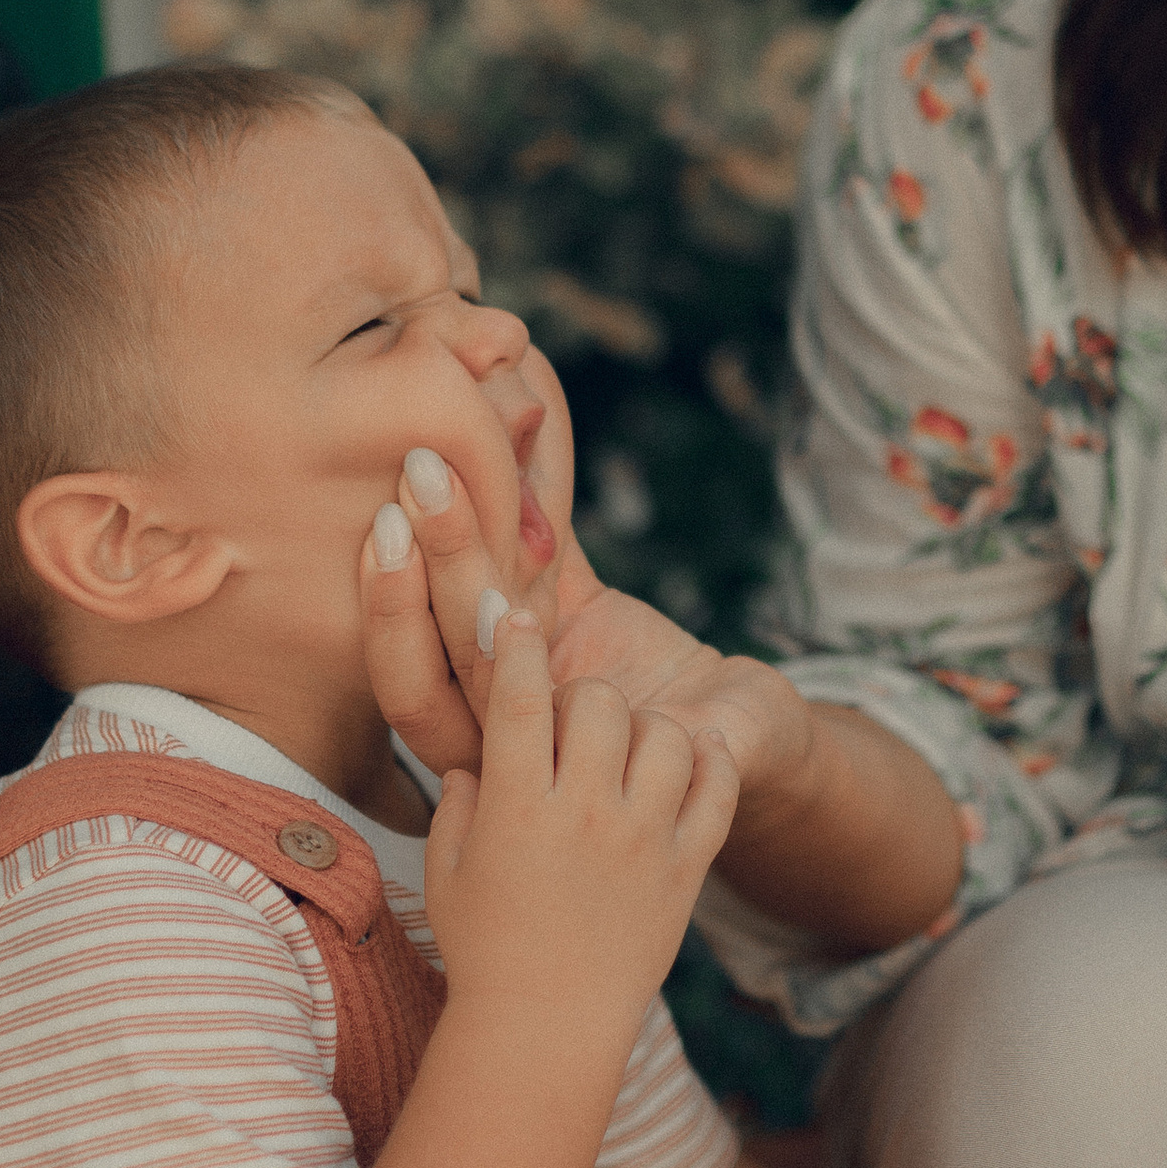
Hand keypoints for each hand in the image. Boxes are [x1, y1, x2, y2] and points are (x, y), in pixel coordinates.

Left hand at [364, 433, 818, 808]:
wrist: (741, 731)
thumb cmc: (742, 754)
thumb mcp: (725, 759)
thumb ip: (709, 754)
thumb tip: (703, 741)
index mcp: (534, 761)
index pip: (479, 701)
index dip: (473, 646)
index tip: (489, 590)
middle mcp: (508, 701)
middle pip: (456, 630)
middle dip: (440, 557)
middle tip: (423, 479)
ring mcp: (524, 644)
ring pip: (481, 574)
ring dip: (462, 512)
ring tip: (442, 446)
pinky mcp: (554, 597)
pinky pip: (532, 531)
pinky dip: (534, 475)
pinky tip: (529, 407)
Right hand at [428, 603, 738, 1029]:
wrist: (547, 1030)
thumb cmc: (484, 952)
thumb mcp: (447, 872)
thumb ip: (457, 804)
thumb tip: (474, 759)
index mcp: (517, 809)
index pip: (521, 697)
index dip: (517, 645)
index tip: (515, 620)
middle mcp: (586, 815)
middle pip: (599, 702)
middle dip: (581, 697)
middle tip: (572, 722)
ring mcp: (645, 840)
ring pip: (665, 734)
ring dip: (643, 728)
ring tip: (627, 752)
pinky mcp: (688, 868)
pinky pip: (716, 787)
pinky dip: (706, 762)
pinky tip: (685, 762)